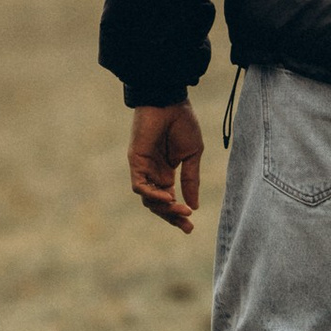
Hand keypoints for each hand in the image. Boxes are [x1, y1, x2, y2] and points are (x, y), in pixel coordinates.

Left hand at [128, 102, 204, 235]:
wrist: (170, 102)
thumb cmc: (182, 123)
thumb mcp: (192, 156)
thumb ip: (191, 181)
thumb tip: (194, 205)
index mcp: (166, 172)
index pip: (169, 200)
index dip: (178, 214)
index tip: (190, 226)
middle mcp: (153, 173)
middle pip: (158, 204)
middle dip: (172, 217)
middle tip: (187, 227)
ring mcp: (143, 168)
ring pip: (148, 199)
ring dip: (165, 208)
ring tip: (181, 210)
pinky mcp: (136, 162)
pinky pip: (140, 186)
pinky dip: (152, 195)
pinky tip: (168, 197)